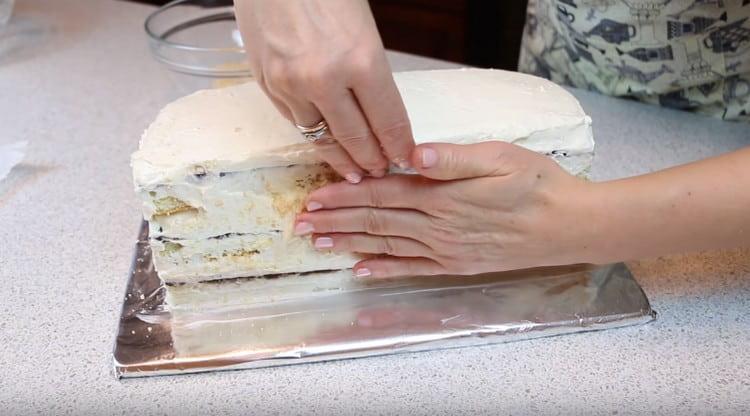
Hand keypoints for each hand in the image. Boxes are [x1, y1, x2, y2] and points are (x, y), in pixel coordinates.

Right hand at [235, 0, 414, 182]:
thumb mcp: (363, 25)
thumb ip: (370, 70)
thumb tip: (379, 110)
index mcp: (360, 60)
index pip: (388, 120)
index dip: (399, 145)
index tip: (406, 158)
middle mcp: (324, 80)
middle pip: (356, 139)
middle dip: (373, 160)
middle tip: (382, 170)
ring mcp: (291, 85)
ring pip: (322, 139)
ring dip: (342, 159)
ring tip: (355, 170)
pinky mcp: (267, 84)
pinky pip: (295, 122)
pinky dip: (313, 136)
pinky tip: (324, 143)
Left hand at [294, 141, 598, 277]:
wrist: (568, 226)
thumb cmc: (537, 183)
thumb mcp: (499, 156)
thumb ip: (452, 158)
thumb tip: (411, 152)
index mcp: (442, 195)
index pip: (381, 195)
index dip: (344, 196)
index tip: (313, 197)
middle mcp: (437, 227)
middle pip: (375, 223)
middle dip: (334, 221)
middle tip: (299, 224)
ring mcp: (445, 250)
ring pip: (386, 245)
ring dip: (348, 244)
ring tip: (317, 244)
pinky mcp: (456, 264)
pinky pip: (412, 268)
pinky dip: (384, 269)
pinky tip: (361, 270)